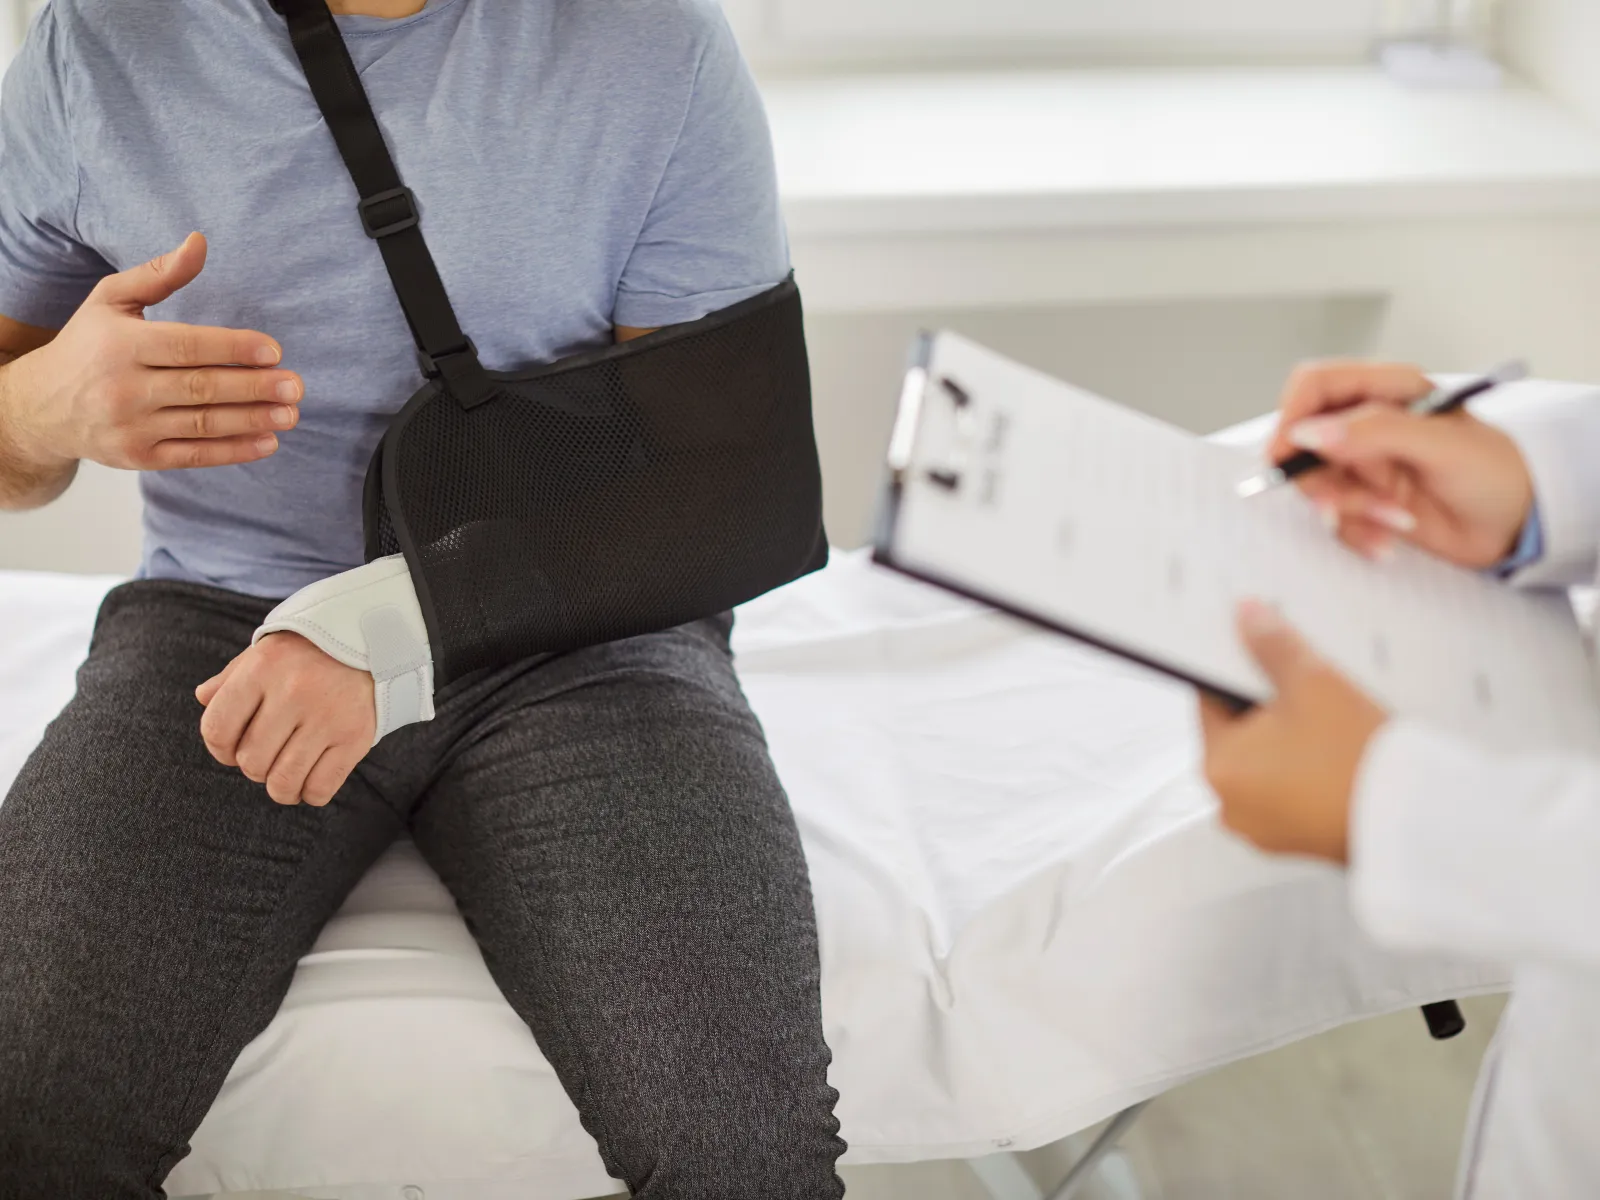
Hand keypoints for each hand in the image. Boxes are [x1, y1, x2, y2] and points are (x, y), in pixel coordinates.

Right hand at [2, 233, 302, 473]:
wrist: (41, 408)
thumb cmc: (87, 345)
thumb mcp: (110, 301)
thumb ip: (158, 274)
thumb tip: (200, 242)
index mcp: (120, 344)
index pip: (186, 346)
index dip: (233, 348)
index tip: (274, 351)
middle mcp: (123, 388)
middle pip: (200, 388)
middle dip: (253, 387)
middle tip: (295, 385)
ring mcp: (131, 427)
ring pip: (202, 424)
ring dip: (252, 420)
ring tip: (290, 413)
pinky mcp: (139, 457)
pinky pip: (194, 456)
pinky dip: (233, 451)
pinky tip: (267, 442)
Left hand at [196, 633, 375, 806]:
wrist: (374, 642)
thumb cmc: (309, 653)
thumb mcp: (265, 654)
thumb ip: (231, 678)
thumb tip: (203, 699)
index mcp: (262, 668)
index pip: (217, 729)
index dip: (219, 749)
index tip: (233, 749)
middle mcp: (293, 692)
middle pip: (251, 761)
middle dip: (254, 767)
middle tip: (269, 755)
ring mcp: (327, 716)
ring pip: (283, 782)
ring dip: (280, 787)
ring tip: (286, 776)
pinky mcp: (356, 737)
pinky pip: (320, 788)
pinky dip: (309, 794)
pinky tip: (311, 779)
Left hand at [1198, 601, 1388, 863]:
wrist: (1412, 819)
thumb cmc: (1355, 762)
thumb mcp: (1312, 684)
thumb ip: (1272, 645)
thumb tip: (1247, 618)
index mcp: (1217, 766)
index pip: (1209, 700)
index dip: (1234, 670)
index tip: (1257, 654)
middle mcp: (1229, 803)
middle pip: (1238, 732)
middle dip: (1267, 705)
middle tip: (1304, 685)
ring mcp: (1263, 826)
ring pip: (1267, 761)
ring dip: (1289, 737)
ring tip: (1328, 719)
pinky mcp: (1295, 838)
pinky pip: (1290, 789)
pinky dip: (1306, 769)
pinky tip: (1337, 752)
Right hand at [1267, 361, 1535, 567]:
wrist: (1519, 526)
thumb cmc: (1494, 472)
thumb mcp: (1439, 444)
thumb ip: (1374, 431)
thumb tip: (1308, 433)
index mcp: (1386, 390)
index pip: (1315, 385)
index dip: (1293, 416)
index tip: (1290, 453)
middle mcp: (1366, 423)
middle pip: (1302, 442)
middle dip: (1321, 479)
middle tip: (1339, 503)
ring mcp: (1363, 464)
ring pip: (1315, 485)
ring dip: (1346, 509)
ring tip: (1391, 519)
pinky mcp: (1364, 501)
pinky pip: (1334, 517)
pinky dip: (1356, 532)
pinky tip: (1390, 535)